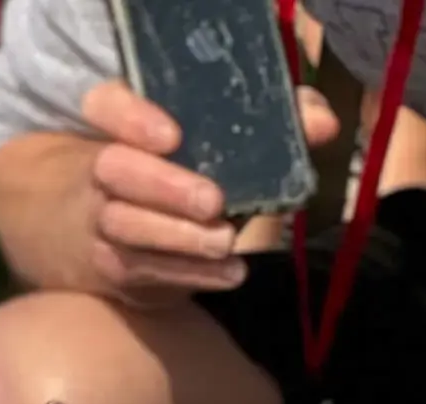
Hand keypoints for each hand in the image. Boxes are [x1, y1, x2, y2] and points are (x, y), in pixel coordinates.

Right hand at [76, 78, 339, 301]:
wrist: (103, 233)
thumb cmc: (172, 175)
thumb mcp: (208, 143)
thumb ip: (267, 127)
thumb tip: (323, 122)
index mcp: (118, 124)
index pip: (105, 105)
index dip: (132, 117)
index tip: (172, 135)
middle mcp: (102, 169)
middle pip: (115, 169)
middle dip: (166, 185)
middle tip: (213, 200)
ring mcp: (102, 222)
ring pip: (126, 226)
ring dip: (180, 237)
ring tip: (224, 241)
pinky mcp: (117, 269)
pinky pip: (148, 273)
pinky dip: (193, 275)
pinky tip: (229, 274)